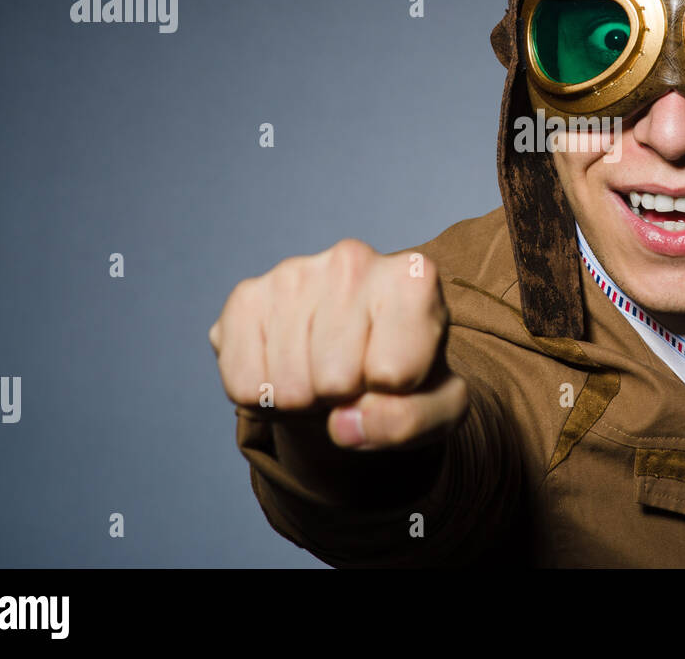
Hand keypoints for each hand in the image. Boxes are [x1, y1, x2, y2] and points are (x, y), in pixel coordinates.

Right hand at [210, 239, 466, 448]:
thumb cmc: (409, 376)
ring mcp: (293, 273)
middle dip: (344, 397)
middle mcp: (352, 260)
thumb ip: (411, 421)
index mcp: (413, 277)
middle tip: (355, 377)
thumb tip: (344, 424)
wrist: (361, 356)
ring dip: (305, 400)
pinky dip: (265, 397)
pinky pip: (244, 384)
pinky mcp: (246, 296)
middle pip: (335, 381)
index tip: (399, 375)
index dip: (394, 393)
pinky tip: (289, 367)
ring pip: (288, 387)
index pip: (393, 373)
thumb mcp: (439, 407)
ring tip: (324, 372)